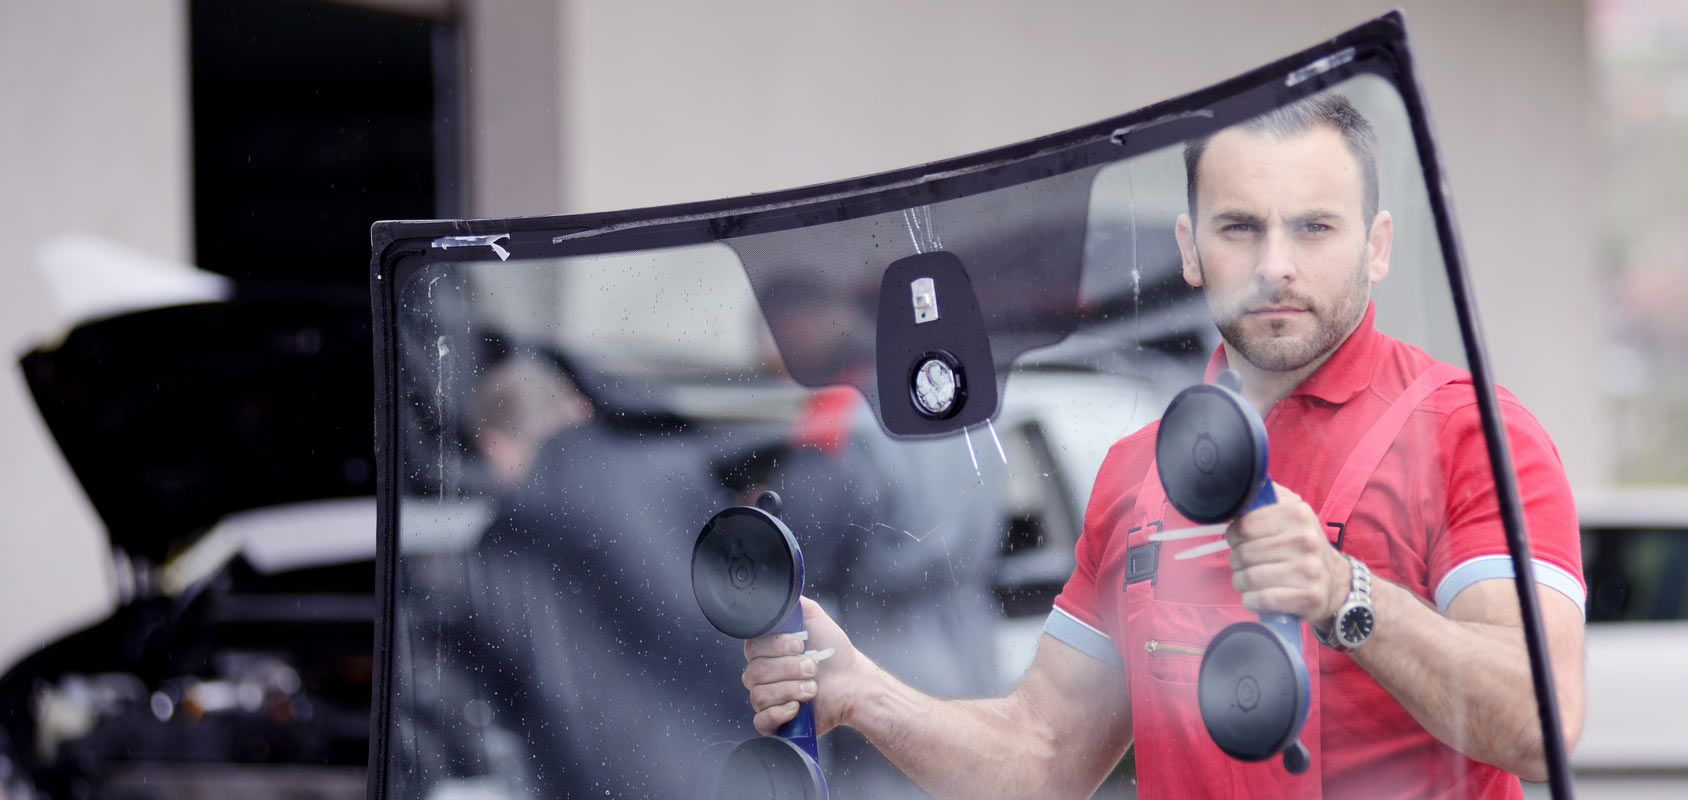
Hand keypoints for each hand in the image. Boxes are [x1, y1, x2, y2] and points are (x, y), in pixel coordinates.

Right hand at [741, 596, 866, 735]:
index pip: (752, 647)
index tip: (800, 644)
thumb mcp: (815, 619)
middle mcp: (763, 675)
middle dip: (789, 669)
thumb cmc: (834, 654)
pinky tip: (798, 708)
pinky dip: (780, 713)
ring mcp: (767, 699)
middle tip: (813, 667)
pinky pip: (761, 721)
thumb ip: (794, 604)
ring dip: (791, 689)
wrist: (853, 684)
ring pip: (760, 695)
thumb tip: (781, 593)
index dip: (776, 647)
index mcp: (767, 651)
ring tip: (813, 688)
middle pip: (755, 672)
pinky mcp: (774, 723)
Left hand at [1225, 483, 1351, 627]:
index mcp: (1298, 514)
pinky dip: (1251, 599)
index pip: (1244, 525)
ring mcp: (1310, 570)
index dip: (1234, 535)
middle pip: (1244, 553)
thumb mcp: (1290, 515)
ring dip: (1241, 581)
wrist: (1335, 582)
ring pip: (1250, 577)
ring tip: (1248, 580)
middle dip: (1236, 561)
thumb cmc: (1301, 546)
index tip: (1239, 540)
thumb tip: (1241, 489)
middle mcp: (1306, 540)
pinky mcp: (1309, 597)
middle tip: (1243, 563)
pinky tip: (1256, 595)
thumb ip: (1266, 499)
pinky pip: (1262, 599)